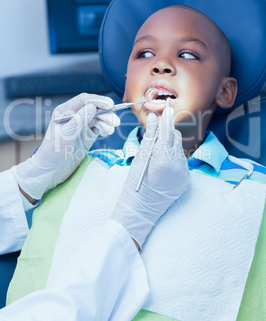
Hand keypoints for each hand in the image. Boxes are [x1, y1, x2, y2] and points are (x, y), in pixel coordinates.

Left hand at [11, 93, 119, 199]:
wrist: (51, 171)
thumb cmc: (52, 153)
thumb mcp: (65, 135)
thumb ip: (79, 120)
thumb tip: (93, 107)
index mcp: (64, 111)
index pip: (84, 100)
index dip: (98, 100)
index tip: (109, 105)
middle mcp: (73, 116)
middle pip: (94, 108)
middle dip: (105, 113)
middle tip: (115, 121)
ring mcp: (81, 125)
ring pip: (98, 118)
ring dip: (107, 122)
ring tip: (111, 129)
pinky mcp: (86, 135)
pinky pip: (99, 127)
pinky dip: (105, 128)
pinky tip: (107, 132)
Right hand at [111, 107, 188, 246]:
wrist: (140, 211)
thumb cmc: (135, 185)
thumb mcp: (139, 159)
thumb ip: (149, 137)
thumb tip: (154, 118)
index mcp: (163, 159)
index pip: (167, 132)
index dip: (166, 120)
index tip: (167, 109)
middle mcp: (178, 165)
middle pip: (176, 138)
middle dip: (168, 132)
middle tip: (158, 130)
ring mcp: (184, 174)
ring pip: (179, 150)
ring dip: (170, 145)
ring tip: (157, 151)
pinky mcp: (186, 180)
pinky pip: (181, 162)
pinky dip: (173, 158)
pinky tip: (162, 164)